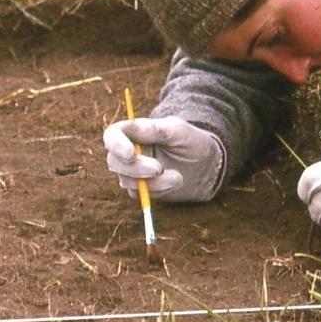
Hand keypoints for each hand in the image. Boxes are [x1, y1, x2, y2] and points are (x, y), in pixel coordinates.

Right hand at [103, 117, 225, 202]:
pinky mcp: (141, 190)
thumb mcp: (179, 131)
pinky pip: (140, 195)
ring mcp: (133, 172)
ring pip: (127, 181)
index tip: (131, 154)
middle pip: (114, 161)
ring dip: (152, 182)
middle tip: (159, 169)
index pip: (113, 135)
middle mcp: (129, 152)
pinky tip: (175, 183)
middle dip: (136, 168)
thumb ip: (156, 129)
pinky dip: (158, 190)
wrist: (207, 166)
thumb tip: (133, 127)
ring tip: (178, 177)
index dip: (116, 144)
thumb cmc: (192, 142)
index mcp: (135, 132)